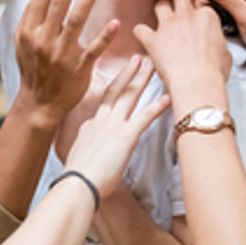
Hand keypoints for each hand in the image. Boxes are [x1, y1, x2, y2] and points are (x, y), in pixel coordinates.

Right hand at [13, 0, 117, 124]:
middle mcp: (44, 40)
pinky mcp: (79, 68)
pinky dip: (104, 36)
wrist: (39, 103)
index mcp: (29, 31)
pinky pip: (93, 49)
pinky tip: (114, 21)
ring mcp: (61, 54)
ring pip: (76, 20)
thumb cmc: (34, 68)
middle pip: (60, 2)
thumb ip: (33, 17)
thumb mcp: (23, 41)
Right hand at [64, 56, 168, 196]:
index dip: (113, 92)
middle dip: (127, 73)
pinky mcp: (126, 136)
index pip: (104, 105)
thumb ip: (87, 153)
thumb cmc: (78, 181)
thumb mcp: (78, 160)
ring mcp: (113, 126)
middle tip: (137, 58)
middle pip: (116, 91)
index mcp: (90, 127)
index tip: (121, 82)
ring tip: (151, 65)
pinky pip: (145, 116)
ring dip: (141, 79)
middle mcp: (101, 122)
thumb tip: (89, 159)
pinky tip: (168, 97)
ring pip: (129, 96)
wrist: (77, 185)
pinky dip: (157, 106)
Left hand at [132, 0, 230, 98]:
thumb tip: (217, 44)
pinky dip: (141, 32)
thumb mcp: (226, 54)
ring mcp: (168, 26)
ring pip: (160, 3)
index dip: (197, 5)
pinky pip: (140, 29)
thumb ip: (218, 42)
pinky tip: (143, 36)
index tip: (196, 9)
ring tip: (160, 13)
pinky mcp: (153, 40)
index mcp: (207, 17)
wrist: (197, 83)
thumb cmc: (213, 72)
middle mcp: (186, 16)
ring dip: (160, 7)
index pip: (200, 1)